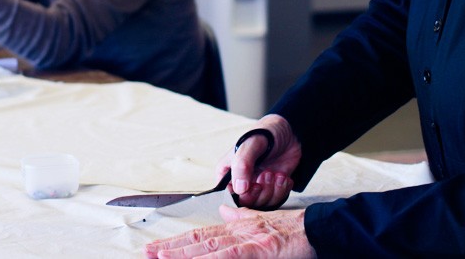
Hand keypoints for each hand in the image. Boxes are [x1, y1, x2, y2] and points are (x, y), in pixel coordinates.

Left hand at [144, 205, 315, 257]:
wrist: (318, 228)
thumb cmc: (294, 231)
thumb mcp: (262, 221)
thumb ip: (241, 217)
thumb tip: (223, 211)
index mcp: (236, 227)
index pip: (200, 234)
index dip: (177, 241)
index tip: (156, 247)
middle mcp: (237, 231)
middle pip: (197, 240)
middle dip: (170, 248)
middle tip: (146, 252)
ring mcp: (247, 240)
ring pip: (208, 247)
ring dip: (182, 253)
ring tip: (159, 256)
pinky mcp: (259, 250)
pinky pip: (230, 255)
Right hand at [219, 115, 301, 209]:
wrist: (290, 132)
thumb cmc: (265, 133)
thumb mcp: (251, 144)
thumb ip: (242, 164)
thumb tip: (239, 189)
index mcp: (228, 172)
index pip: (227, 196)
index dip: (242, 196)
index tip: (254, 185)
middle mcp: (240, 182)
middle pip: (246, 203)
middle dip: (260, 192)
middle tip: (267, 174)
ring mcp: (256, 186)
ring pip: (261, 204)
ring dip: (272, 190)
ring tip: (276, 173)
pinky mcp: (272, 190)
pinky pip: (276, 201)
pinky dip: (282, 190)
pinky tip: (283, 176)